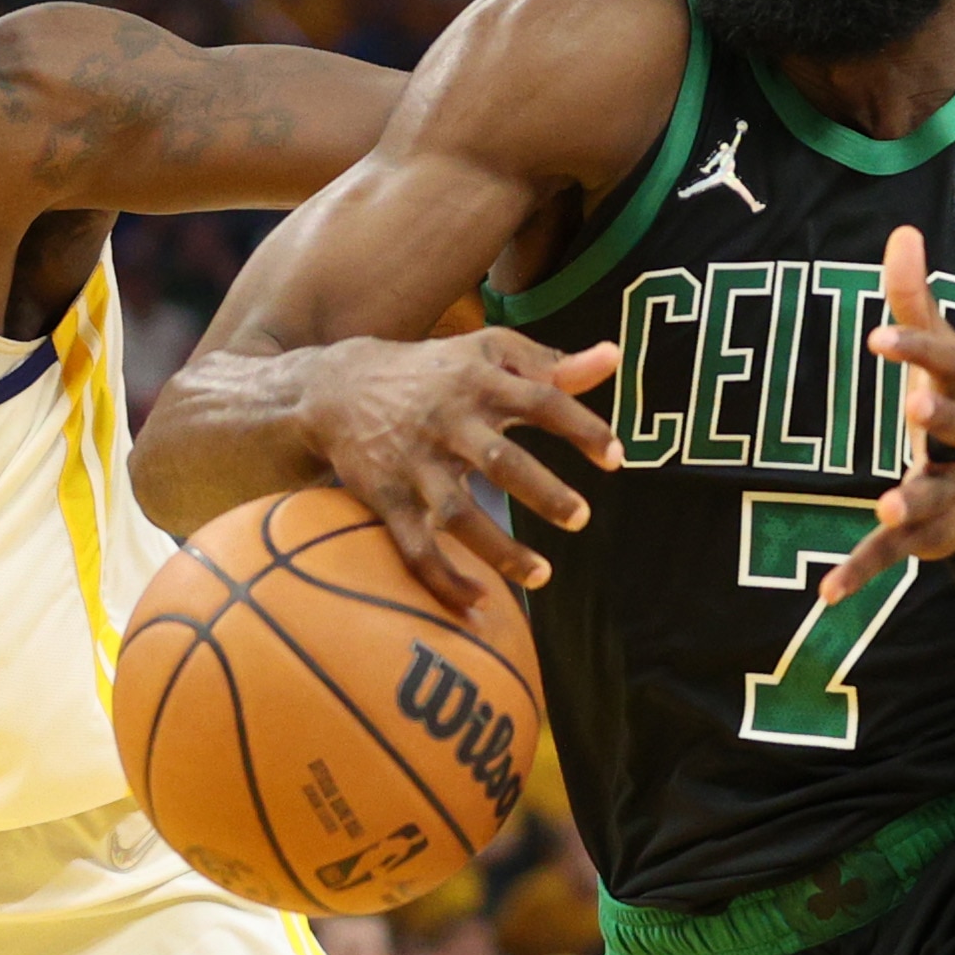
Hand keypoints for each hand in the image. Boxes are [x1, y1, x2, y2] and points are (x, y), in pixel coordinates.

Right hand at [298, 329, 621, 610]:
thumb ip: (552, 364)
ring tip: (543, 577)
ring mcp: (414, 464)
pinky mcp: (386, 498)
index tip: (615, 460)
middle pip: (498, 460)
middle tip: (581, 518)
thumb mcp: (488, 352)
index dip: (580, 428)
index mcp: (478, 382)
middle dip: (541, 491)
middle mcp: (446, 422)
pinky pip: (415, 546)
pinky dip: (443, 578)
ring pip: (457, 515)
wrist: (338, 387)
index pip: (540, 401)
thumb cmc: (434, 371)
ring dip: (499, 550)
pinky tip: (480, 602)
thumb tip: (614, 358)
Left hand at [821, 225, 954, 603]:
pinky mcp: (930, 537)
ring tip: (888, 505)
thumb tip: (903, 230)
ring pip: (933, 494)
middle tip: (914, 408)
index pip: (947, 364)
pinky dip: (861, 571)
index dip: (916, 348)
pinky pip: (894, 556)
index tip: (877, 334)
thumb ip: (916, 300)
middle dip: (939, 417)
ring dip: (912, 499)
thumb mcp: (941, 359)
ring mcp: (952, 493)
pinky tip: (826, 593)